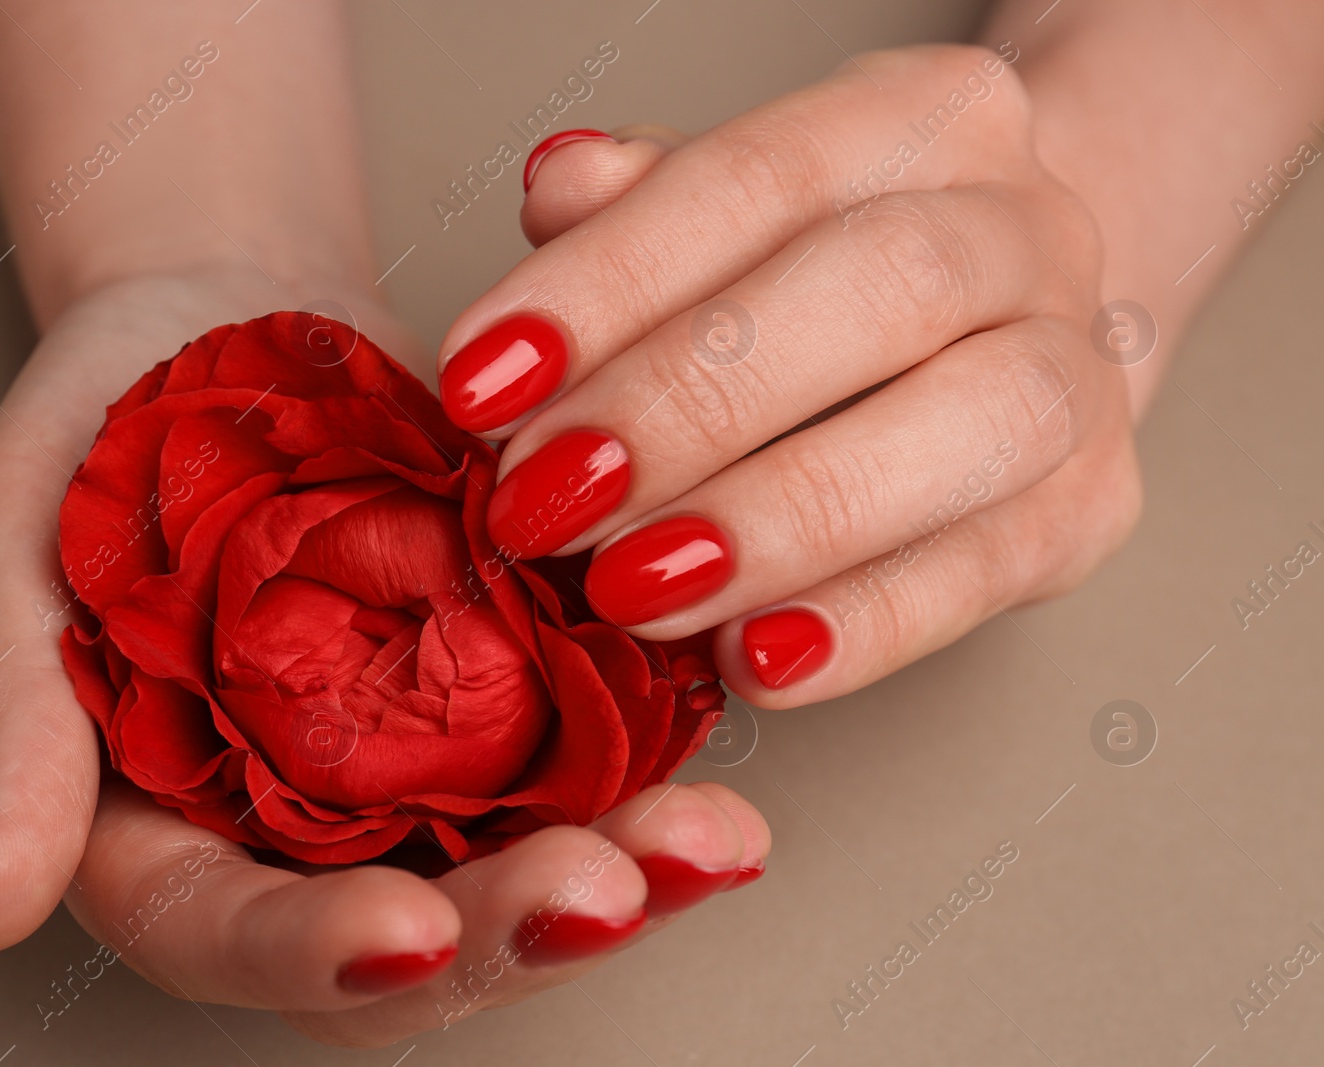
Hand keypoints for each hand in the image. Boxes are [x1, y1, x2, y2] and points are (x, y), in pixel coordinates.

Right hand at [0, 266, 769, 1046]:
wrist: (231, 324)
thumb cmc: (105, 426)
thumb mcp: (19, 544)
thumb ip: (6, 719)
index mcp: (161, 827)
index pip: (229, 932)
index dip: (315, 953)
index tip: (407, 935)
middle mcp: (303, 831)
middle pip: (409, 938)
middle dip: (512, 930)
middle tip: (614, 890)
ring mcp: (416, 774)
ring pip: (519, 869)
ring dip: (624, 873)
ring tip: (708, 845)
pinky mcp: (503, 701)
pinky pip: (585, 766)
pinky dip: (654, 775)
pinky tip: (722, 769)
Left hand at [441, 44, 1141, 707]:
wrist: (1004, 329)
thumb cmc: (825, 276)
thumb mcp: (729, 215)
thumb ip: (640, 208)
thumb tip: (559, 189)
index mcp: (924, 118)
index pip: (756, 178)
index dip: (609, 282)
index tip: (481, 381)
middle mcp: (1026, 227)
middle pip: (881, 285)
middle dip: (689, 402)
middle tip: (546, 498)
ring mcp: (1077, 370)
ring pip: (963, 427)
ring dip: (778, 520)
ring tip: (632, 588)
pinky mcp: (1091, 509)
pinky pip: (987, 573)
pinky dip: (864, 627)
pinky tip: (752, 660)